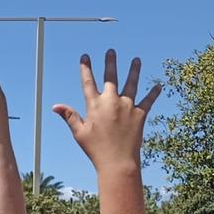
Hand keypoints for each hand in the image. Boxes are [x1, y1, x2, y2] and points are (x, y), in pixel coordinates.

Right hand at [52, 49, 160, 170]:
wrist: (118, 162)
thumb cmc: (96, 149)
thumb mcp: (79, 133)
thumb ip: (69, 116)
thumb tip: (55, 106)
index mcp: (95, 105)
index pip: (88, 82)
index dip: (86, 68)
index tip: (85, 56)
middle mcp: (111, 102)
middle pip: (111, 77)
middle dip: (110, 63)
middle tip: (111, 51)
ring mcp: (127, 107)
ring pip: (131, 84)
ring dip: (134, 71)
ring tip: (136, 60)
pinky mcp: (140, 115)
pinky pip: (148, 101)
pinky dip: (153, 93)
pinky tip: (158, 86)